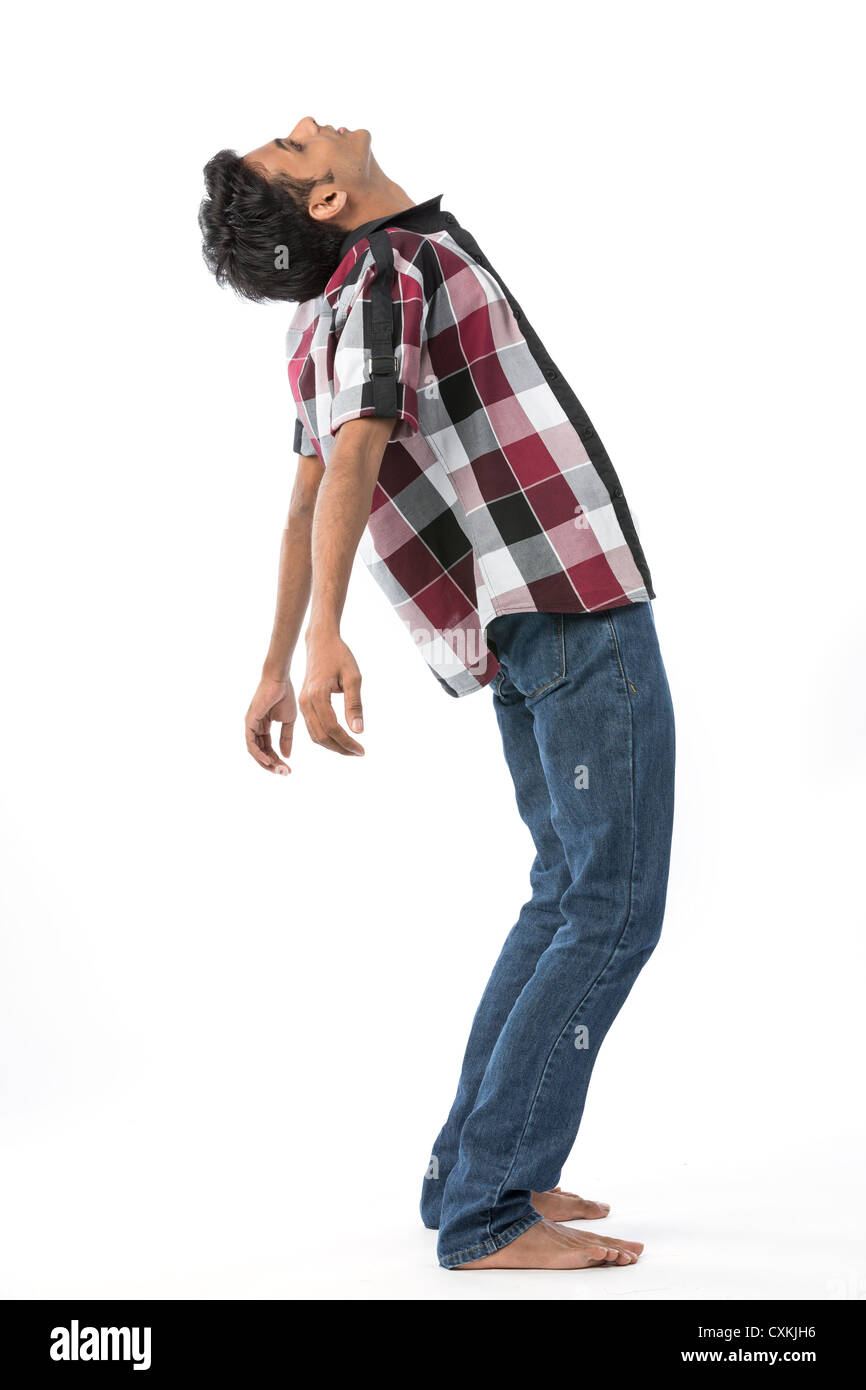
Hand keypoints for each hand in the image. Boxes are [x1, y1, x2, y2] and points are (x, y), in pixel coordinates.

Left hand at [245, 674, 296, 773]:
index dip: (278, 760)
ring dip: (266, 763)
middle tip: (285, 773)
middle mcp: (254, 728)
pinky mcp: (249, 722)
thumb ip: (286, 738)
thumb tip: (287, 756)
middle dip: (272, 765)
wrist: (280, 680)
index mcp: (263, 727)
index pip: (268, 749)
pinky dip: (258, 754)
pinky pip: (251, 743)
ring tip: (279, 770)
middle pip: (261, 753)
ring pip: (254, 751)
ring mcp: (250, 725)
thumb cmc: (284, 696)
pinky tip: (268, 761)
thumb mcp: (288, 721)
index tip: (289, 769)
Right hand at [299, 631, 364, 755]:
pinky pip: (312, 727)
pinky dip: (326, 737)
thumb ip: (355, 704)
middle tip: (359, 753)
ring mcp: (302, 703)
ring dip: (333, 746)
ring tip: (352, 749)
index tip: (362, 750)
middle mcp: (306, 702)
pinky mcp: (304, 703)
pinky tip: (341, 738)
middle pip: (321, 736)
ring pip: (315, 735)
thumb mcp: (353, 677)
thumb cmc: (339, 656)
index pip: (332, 728)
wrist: (321, 642)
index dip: (347, 742)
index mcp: (317, 695)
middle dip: (341, 748)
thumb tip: (358, 731)